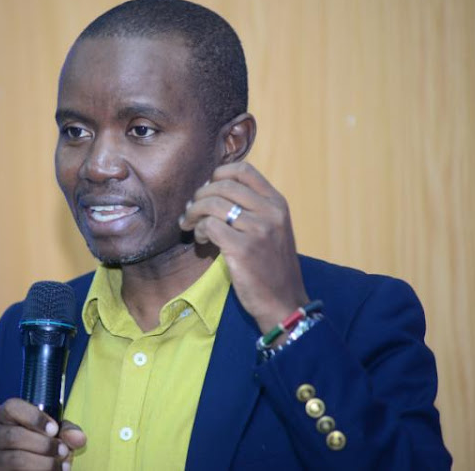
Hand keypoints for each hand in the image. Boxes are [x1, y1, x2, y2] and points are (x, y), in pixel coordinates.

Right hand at [0, 398, 86, 469]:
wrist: (25, 462)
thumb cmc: (39, 440)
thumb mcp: (52, 430)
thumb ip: (67, 431)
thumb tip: (78, 438)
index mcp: (2, 414)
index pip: (11, 408)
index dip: (34, 418)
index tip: (54, 429)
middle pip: (14, 436)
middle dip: (43, 445)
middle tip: (64, 451)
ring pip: (15, 459)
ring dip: (43, 464)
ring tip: (61, 466)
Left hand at [179, 162, 308, 335]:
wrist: (284, 303)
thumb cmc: (272, 268)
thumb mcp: (273, 230)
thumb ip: (253, 208)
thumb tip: (213, 190)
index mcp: (277, 203)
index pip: (243, 170)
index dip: (218, 175)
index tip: (207, 190)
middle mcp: (270, 212)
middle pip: (223, 185)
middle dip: (200, 195)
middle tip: (190, 211)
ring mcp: (258, 230)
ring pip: (213, 204)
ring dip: (194, 213)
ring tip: (192, 227)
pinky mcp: (243, 249)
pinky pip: (210, 226)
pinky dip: (199, 230)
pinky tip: (201, 240)